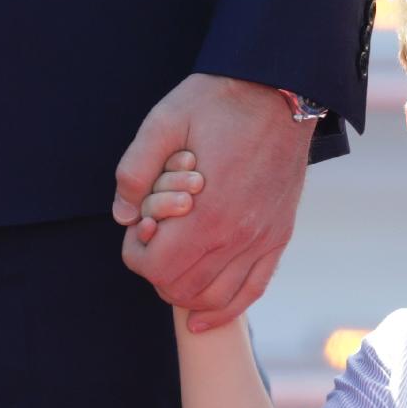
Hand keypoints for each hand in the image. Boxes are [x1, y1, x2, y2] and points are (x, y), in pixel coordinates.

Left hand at [113, 73, 313, 331]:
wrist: (282, 89)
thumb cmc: (219, 102)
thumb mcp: (163, 121)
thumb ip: (134, 170)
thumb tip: (124, 215)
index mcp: (207, 212)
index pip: (156, 267)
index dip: (135, 253)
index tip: (139, 227)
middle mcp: (237, 237)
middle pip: (180, 289)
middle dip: (156, 272)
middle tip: (154, 242)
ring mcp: (262, 240)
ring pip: (212, 299)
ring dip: (184, 291)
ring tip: (174, 264)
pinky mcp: (278, 237)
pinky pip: (250, 292)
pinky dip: (223, 311)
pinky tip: (201, 318)